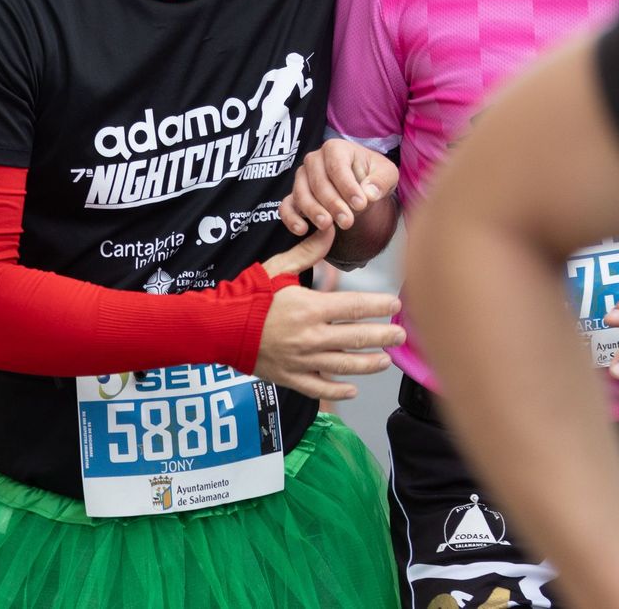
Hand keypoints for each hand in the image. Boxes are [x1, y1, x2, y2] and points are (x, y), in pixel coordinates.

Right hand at [256, 227, 403, 400]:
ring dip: (368, 364)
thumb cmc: (248, 295)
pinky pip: (319, 388)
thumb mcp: (278, 268)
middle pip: (356, 338)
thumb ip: (308, 252)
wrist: (218, 327)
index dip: (378, 306)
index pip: (354, 307)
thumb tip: (331, 228)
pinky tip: (353, 388)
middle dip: (382, 336)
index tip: (395, 305)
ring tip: (385, 361)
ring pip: (344, 365)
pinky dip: (338, 390)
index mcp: (309, 308)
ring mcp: (302, 360)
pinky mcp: (290, 377)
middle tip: (400, 335)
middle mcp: (310, 336)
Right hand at [278, 139, 398, 234]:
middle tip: (347, 221)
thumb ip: (380, 182)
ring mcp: (301, 178)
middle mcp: (314, 160)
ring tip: (327, 226)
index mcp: (335, 148)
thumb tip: (369, 193)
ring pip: (301, 194)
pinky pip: (286, 206)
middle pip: (318, 182)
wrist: (361, 186)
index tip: (361, 204)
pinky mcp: (294, 196)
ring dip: (314, 211)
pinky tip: (302, 229)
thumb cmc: (372, 176)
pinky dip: (291, 218)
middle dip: (333, 203)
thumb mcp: (386, 174)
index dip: (347, 186)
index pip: (337, 166)